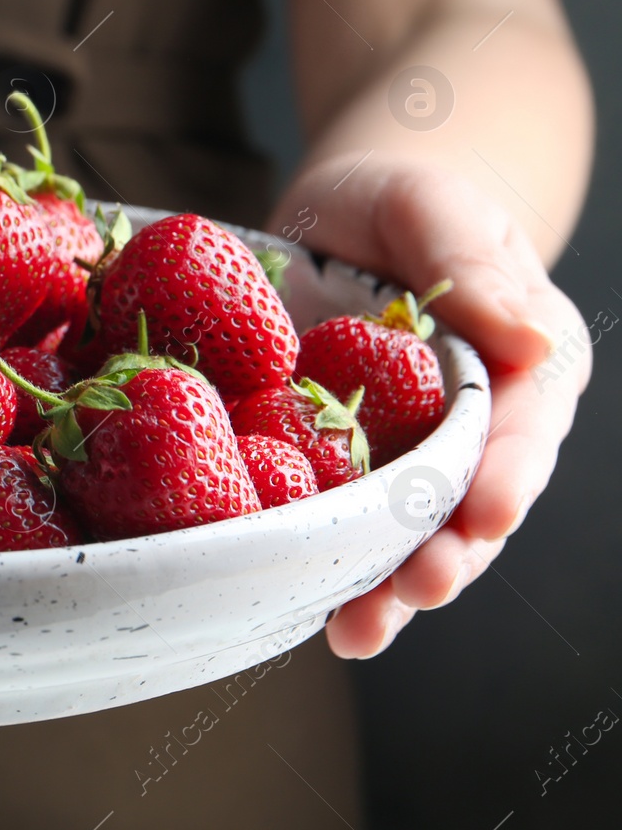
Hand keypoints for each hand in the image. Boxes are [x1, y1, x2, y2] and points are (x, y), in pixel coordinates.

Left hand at [270, 152, 588, 658]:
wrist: (343, 212)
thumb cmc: (405, 198)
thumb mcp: (437, 208)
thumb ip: (476, 267)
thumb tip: (533, 341)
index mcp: (525, 366)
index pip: (524, 430)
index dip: (506, 478)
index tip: (485, 518)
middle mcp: (477, 426)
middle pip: (470, 504)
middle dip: (446, 556)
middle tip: (412, 594)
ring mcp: (409, 453)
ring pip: (407, 532)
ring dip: (383, 585)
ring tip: (355, 631)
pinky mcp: (344, 462)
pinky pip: (339, 518)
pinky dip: (322, 561)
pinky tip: (295, 603)